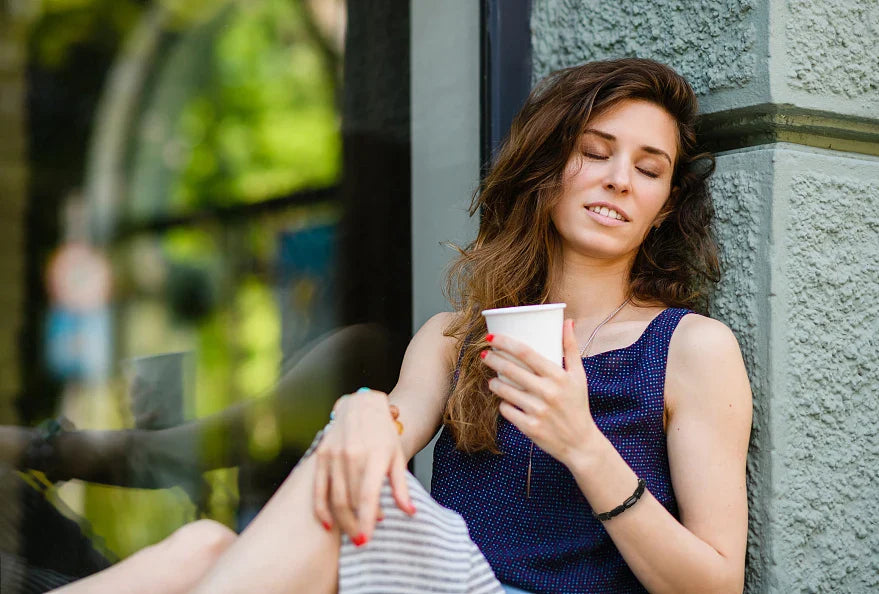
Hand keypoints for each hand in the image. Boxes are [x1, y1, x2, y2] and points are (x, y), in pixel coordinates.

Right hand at [312, 389, 415, 545]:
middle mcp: (352, 455)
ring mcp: (334, 455)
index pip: (368, 494)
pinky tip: (330, 524)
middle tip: (363, 539)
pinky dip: (322, 509)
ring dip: (344, 521)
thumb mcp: (397, 455)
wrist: (360, 404)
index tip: (367, 539)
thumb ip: (401, 486)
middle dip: (356, 525)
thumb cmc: (382, 432)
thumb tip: (410, 512)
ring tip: (353, 532)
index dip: (367, 519)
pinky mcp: (321, 455)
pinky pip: (318, 489)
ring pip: (335, 498)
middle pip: (350, 501)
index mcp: (374, 455)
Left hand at [481, 319, 600, 467]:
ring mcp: (537, 411)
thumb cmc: (577, 404)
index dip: (505, 342)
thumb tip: (567, 321)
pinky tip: (505, 401)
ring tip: (493, 379)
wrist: (580, 443)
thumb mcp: (578, 376)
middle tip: (484, 355)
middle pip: (511, 370)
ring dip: (494, 382)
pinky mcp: (530, 427)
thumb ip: (571, 348)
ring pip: (504, 390)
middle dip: (493, 359)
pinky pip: (506, 410)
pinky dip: (503, 404)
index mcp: (559, 377)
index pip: (526, 353)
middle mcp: (548, 393)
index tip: (491, 337)